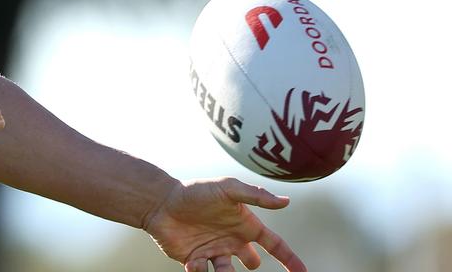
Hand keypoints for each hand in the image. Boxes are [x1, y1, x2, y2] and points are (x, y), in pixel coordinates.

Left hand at [143, 177, 306, 271]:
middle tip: (248, 262)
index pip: (275, 245)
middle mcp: (232, 241)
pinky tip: (194, 262)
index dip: (290, 259)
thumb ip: (255, 195)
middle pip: (253, 263)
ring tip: (219, 263)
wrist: (161, 202)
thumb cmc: (195, 192)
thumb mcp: (227, 188)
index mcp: (244, 225)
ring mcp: (214, 252)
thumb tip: (286, 201)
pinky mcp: (195, 260)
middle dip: (252, 266)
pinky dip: (200, 271)